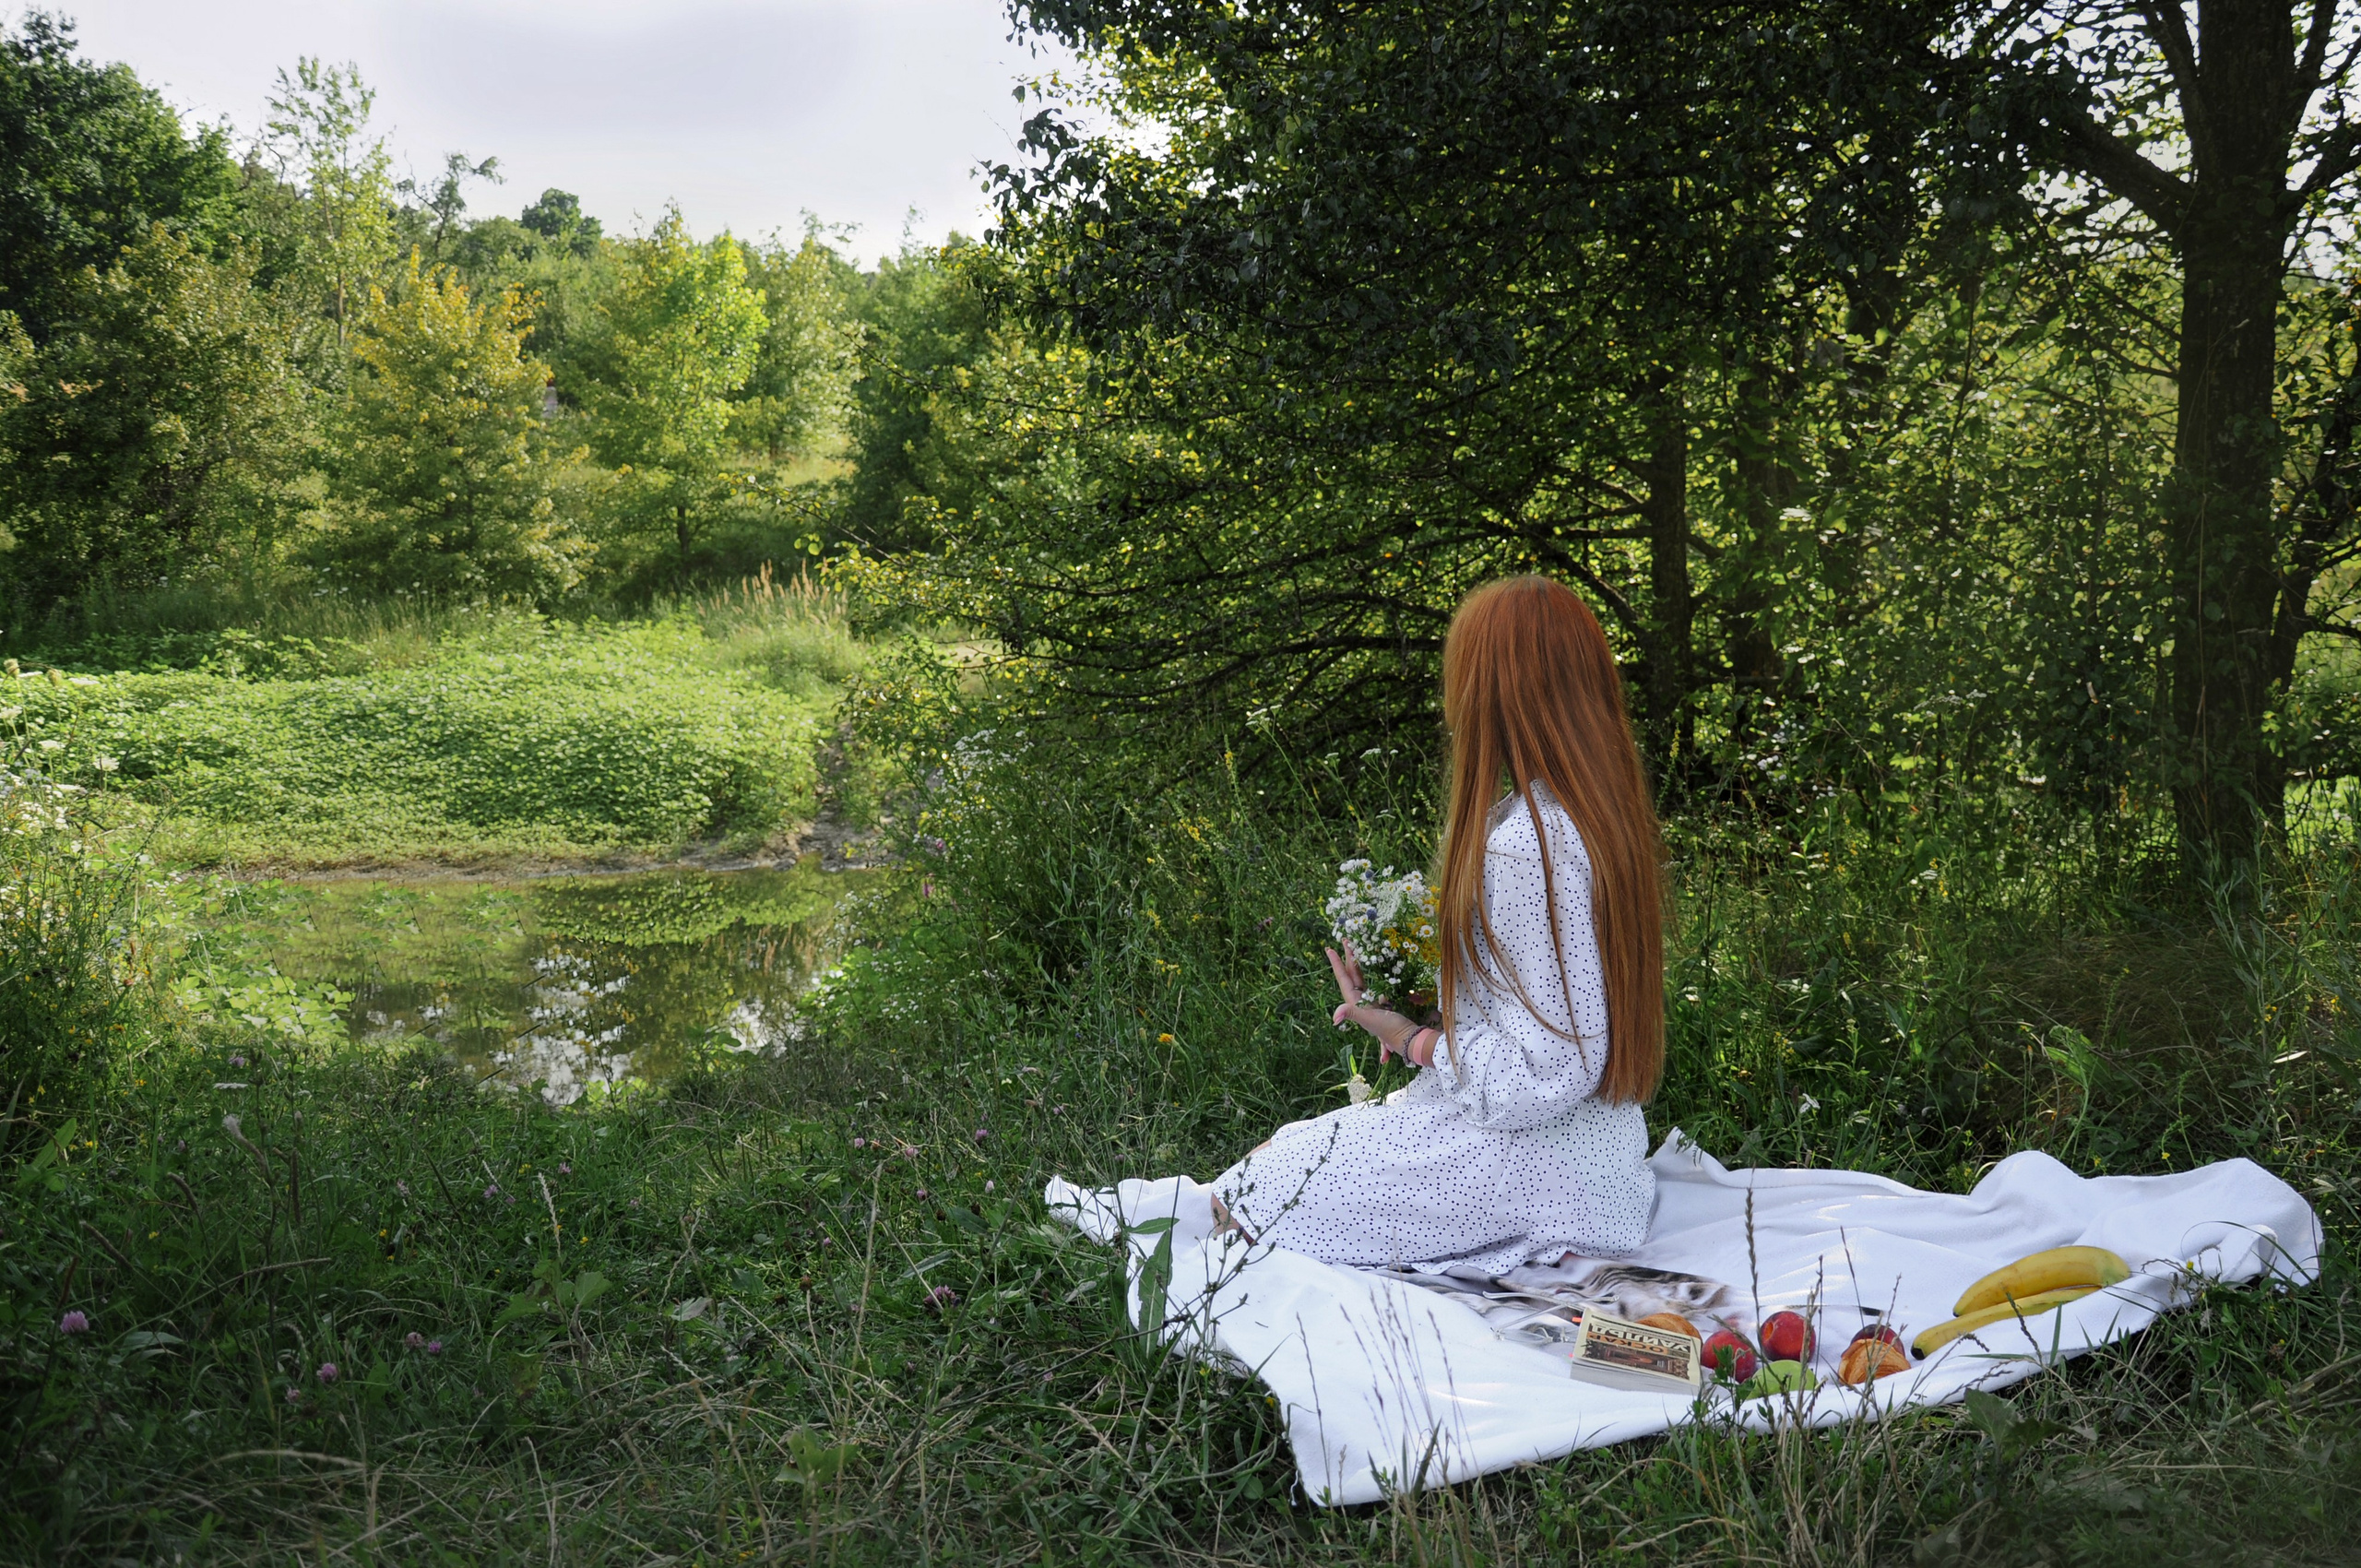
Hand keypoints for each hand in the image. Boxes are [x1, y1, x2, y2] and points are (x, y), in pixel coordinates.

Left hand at [1326, 943, 1425, 1064]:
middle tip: (1345, 940)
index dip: (1337, 964)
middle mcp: (1361, 1001)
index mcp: (1355, 1002)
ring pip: (1363, 978)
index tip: (1330, 949)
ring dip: (1359, 964)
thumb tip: (1334, 1018)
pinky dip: (1374, 974)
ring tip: (1357, 949)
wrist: (1409, 1039)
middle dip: (1348, 958)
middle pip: (1352, 975)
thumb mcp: (1370, 1019)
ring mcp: (1372, 1002)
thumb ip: (1352, 1014)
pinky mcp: (1383, 1003)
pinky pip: (1376, 984)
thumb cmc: (1390, 1029)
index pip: (1343, 979)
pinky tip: (1376, 965)